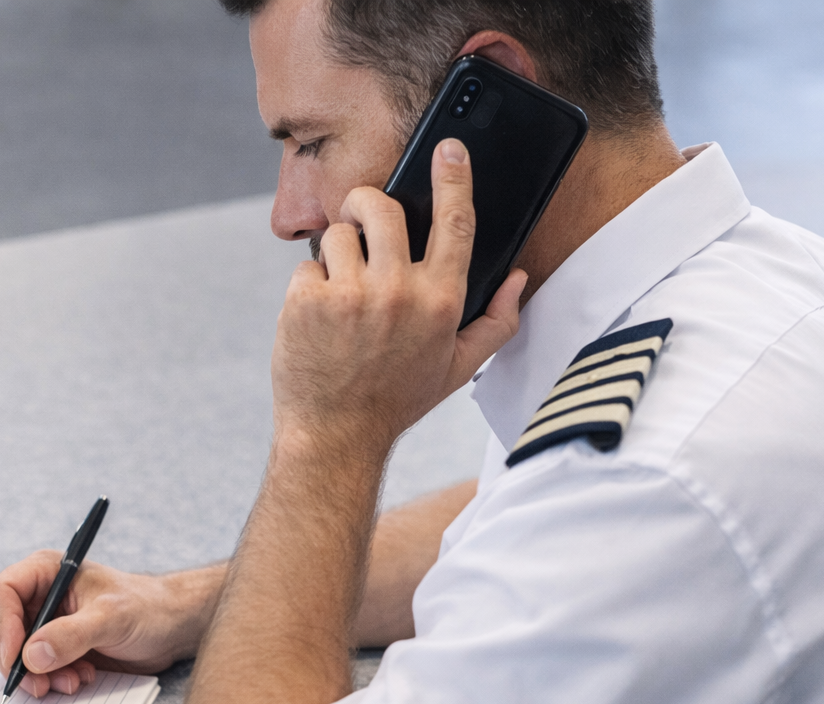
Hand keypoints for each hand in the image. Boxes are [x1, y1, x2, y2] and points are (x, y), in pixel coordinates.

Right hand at [0, 553, 222, 697]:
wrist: (171, 628)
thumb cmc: (147, 608)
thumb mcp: (111, 618)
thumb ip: (72, 635)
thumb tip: (31, 656)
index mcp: (45, 572)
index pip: (1, 593)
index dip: (3, 626)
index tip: (16, 658)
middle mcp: (38, 597)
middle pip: (1, 629)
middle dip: (18, 661)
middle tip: (41, 685)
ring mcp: (45, 624)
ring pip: (15, 655)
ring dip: (37, 676)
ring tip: (73, 682)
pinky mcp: (55, 649)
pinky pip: (35, 670)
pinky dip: (51, 681)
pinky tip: (81, 679)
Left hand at [272, 138, 525, 457]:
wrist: (335, 434)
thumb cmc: (397, 400)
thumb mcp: (459, 369)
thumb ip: (497, 322)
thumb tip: (518, 278)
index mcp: (442, 302)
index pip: (456, 222)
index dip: (454, 177)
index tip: (448, 148)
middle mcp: (398, 292)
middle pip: (382, 206)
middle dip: (367, 203)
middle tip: (361, 219)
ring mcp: (350, 295)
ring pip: (338, 234)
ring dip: (337, 254)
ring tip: (341, 292)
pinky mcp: (308, 301)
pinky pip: (306, 267)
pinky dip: (308, 287)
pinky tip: (317, 320)